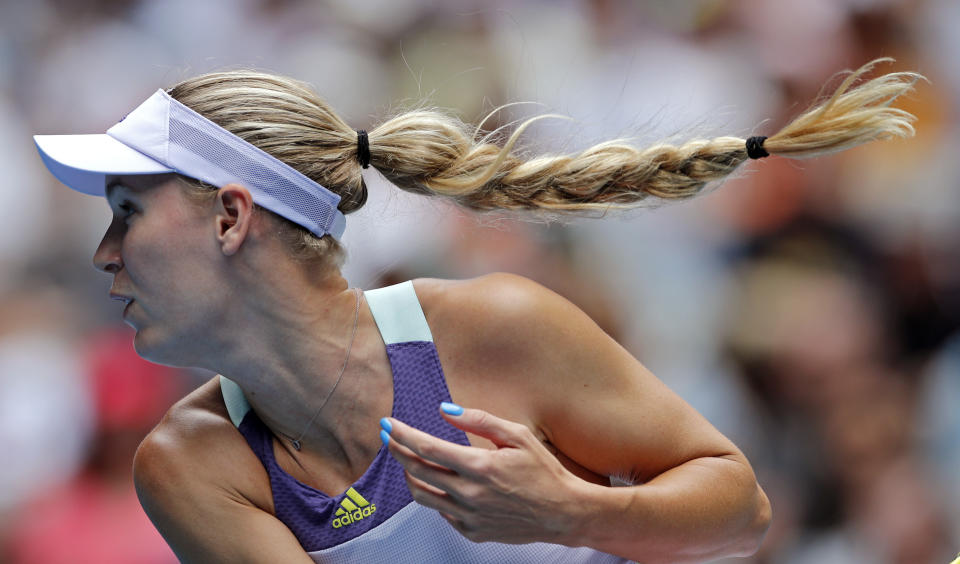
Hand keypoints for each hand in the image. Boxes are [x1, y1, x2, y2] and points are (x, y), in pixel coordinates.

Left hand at [380, 403, 584, 544]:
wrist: (563, 513)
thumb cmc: (543, 471)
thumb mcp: (517, 436)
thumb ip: (478, 420)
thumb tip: (444, 410)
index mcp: (479, 466)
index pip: (426, 447)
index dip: (402, 434)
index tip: (388, 423)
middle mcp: (469, 494)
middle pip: (416, 470)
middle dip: (397, 450)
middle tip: (389, 437)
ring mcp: (469, 516)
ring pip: (422, 495)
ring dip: (410, 474)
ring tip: (410, 459)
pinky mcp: (472, 532)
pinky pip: (441, 512)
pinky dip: (435, 494)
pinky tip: (442, 482)